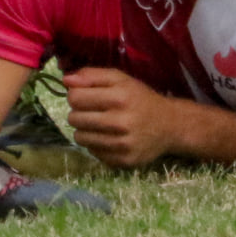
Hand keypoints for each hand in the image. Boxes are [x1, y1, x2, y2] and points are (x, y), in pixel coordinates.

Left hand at [62, 67, 178, 168]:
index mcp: (120, 97)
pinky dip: (96, 144)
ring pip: (80, 138)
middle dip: (79, 113)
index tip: (85, 97)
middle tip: (94, 112)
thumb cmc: (141, 99)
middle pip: (74, 118)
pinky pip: (92, 152)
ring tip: (100, 125)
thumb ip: (93, 75)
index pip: (76, 98)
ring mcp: (122, 145)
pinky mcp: (122, 161)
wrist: (169, 126)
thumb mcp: (121, 80)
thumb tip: (66, 79)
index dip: (76, 95)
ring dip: (85, 130)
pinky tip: (109, 138)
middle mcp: (121, 122)